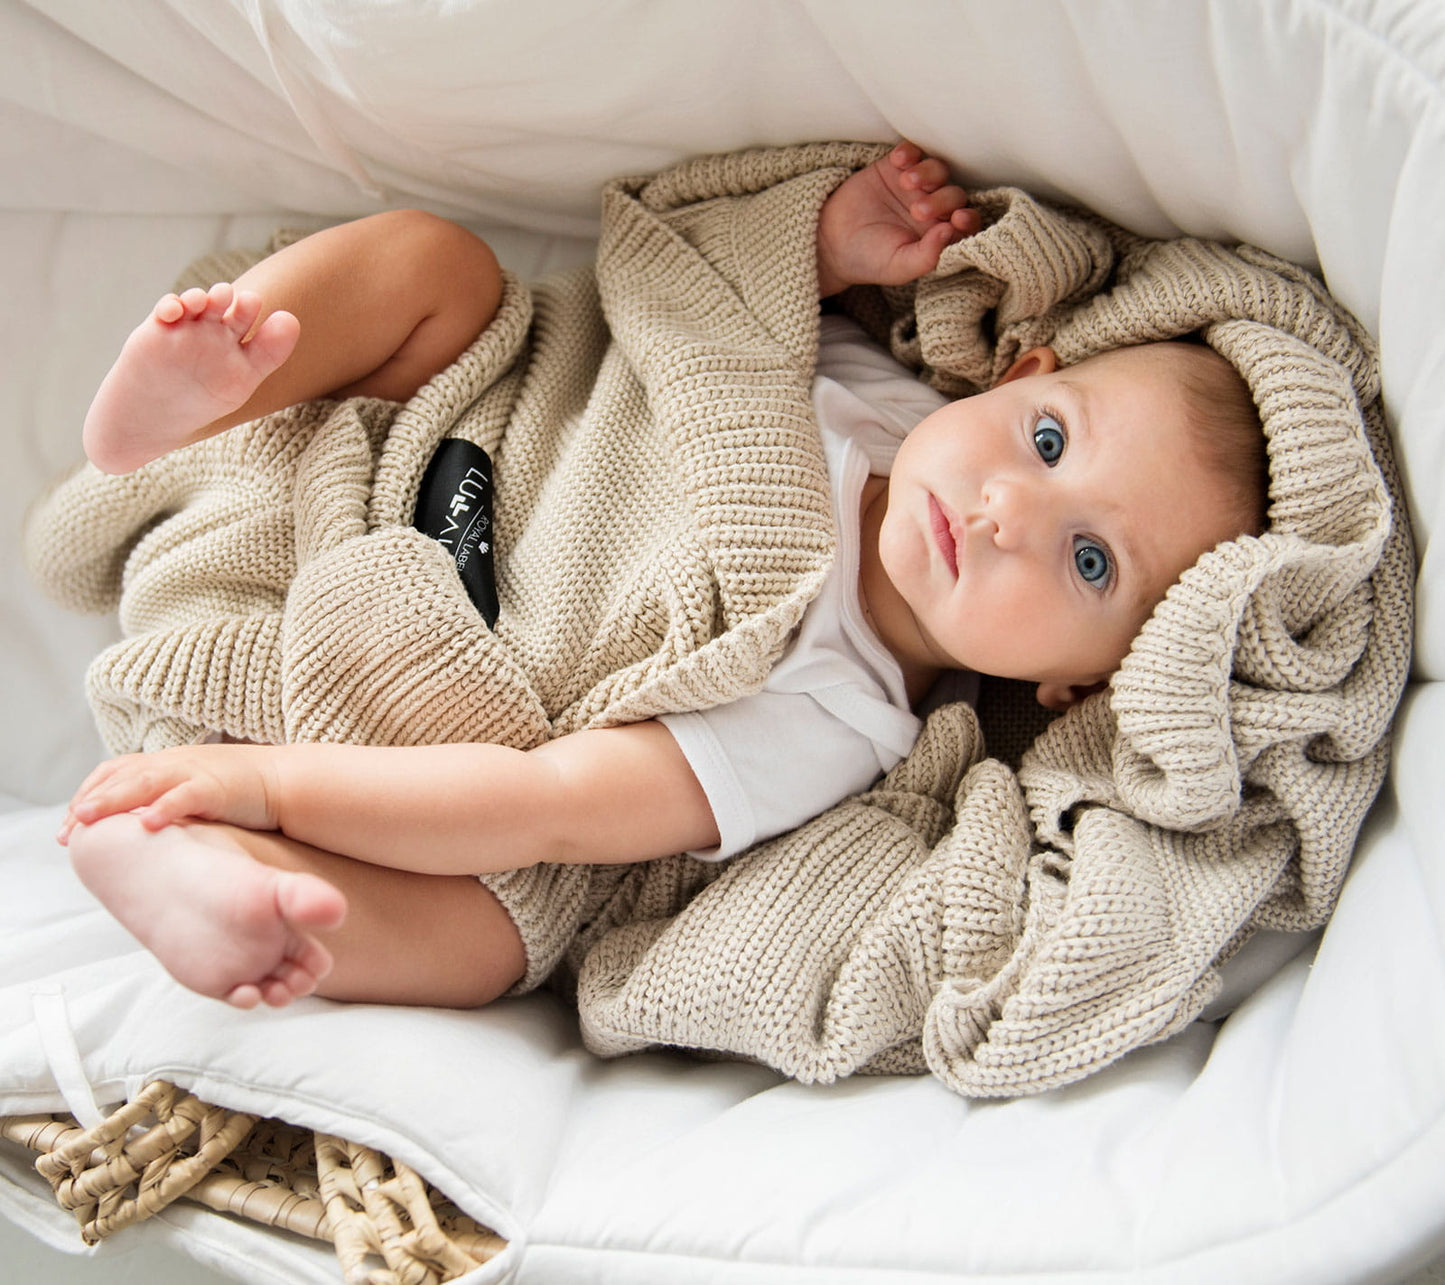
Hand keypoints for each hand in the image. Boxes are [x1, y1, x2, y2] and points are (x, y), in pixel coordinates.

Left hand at [58, 745, 279, 843]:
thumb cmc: (242, 793)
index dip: (89, 793)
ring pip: (143, 782)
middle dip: (90, 801)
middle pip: (121, 776)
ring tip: (86, 818)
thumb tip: (136, 830)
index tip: (68, 823)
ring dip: (112, 800)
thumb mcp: (194, 791)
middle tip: (67, 829)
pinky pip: (184, 796)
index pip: (115, 771)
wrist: (287, 782)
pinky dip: (164, 808)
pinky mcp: (216, 787)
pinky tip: (146, 824)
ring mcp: (194, 773)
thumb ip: (165, 801)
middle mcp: (174, 762)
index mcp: (166, 763)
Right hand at [816, 142, 979, 296]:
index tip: (957, 219)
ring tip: (906, 182)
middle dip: (941, 200)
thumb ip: (927, 256)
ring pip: (937, 170)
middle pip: (953, 195)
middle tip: (918, 209)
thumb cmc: (868, 259)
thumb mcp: (899, 267)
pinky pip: (912, 152)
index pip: (966, 223)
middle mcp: (932, 209)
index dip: (968, 219)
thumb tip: (951, 232)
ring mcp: (914, 187)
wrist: (830, 242)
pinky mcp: (895, 167)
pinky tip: (898, 162)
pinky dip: (909, 152)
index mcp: (938, 235)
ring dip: (928, 172)